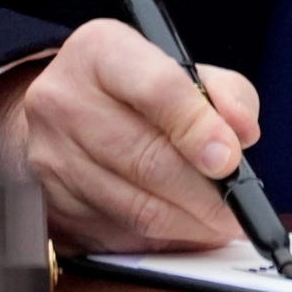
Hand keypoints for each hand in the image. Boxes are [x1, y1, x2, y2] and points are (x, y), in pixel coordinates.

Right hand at [0, 18, 259, 252]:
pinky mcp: (49, 202)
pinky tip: (186, 231)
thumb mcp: (186, 69)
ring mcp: (49, 155)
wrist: (66, 111)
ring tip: (222, 226)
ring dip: (188, 224)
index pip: (157, 89)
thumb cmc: (139, 89)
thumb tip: (242, 134)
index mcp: (101, 52)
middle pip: (146, 158)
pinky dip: (161, 239)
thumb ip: (226, 94)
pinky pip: (116, 232)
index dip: (198, 128)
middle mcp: (63, 100)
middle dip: (204, 193)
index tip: (230, 159)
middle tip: (239, 211)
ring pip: (133, 206)